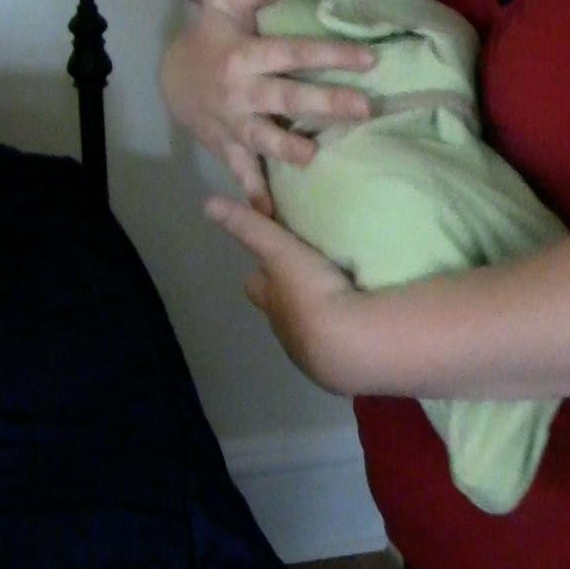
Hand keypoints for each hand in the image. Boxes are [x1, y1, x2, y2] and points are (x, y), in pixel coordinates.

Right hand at [161, 0, 374, 214]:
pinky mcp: (227, 148)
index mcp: (245, 54)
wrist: (170, 78)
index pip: (293, 53)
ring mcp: (233, 123)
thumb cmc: (211, 37)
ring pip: (262, 138)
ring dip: (287, 149)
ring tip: (314, 157)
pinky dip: (254, 193)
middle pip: (285, 97)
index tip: (369, 59)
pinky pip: (242, 172)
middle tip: (364, 109)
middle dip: (324, 104)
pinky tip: (271, 215)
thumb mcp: (226, 3)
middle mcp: (240, 91)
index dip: (330, 54)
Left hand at [204, 195, 378, 394]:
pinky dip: (345, 334)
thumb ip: (251, 227)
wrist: (350, 342)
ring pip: (309, 329)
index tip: (272, 261)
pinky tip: (361, 323)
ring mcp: (312, 350)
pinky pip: (339, 346)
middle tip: (310, 279)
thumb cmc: (310, 293)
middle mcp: (286, 327)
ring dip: (320, 316)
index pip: (255, 285)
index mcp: (273, 299)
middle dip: (288, 297)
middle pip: (279, 311)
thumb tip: (208, 203)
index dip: (260, 274)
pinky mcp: (340, 364)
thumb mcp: (281, 252)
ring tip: (343, 299)